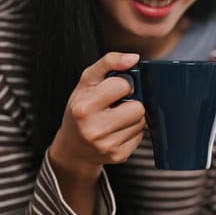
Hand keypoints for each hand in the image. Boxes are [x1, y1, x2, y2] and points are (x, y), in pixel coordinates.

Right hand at [49, 52, 145, 177]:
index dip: (122, 85)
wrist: (73, 147)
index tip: (113, 89)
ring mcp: (107, 146)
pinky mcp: (119, 156)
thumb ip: (109, 63)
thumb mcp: (87, 82)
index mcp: (83, 108)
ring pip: (141, 122)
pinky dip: (132, 131)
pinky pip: (141, 137)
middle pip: (138, 108)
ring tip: (116, 118)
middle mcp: (94, 129)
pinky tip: (118, 130)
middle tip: (117, 105)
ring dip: (133, 118)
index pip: (123, 86)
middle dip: (131, 103)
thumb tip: (134, 58)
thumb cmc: (80, 109)